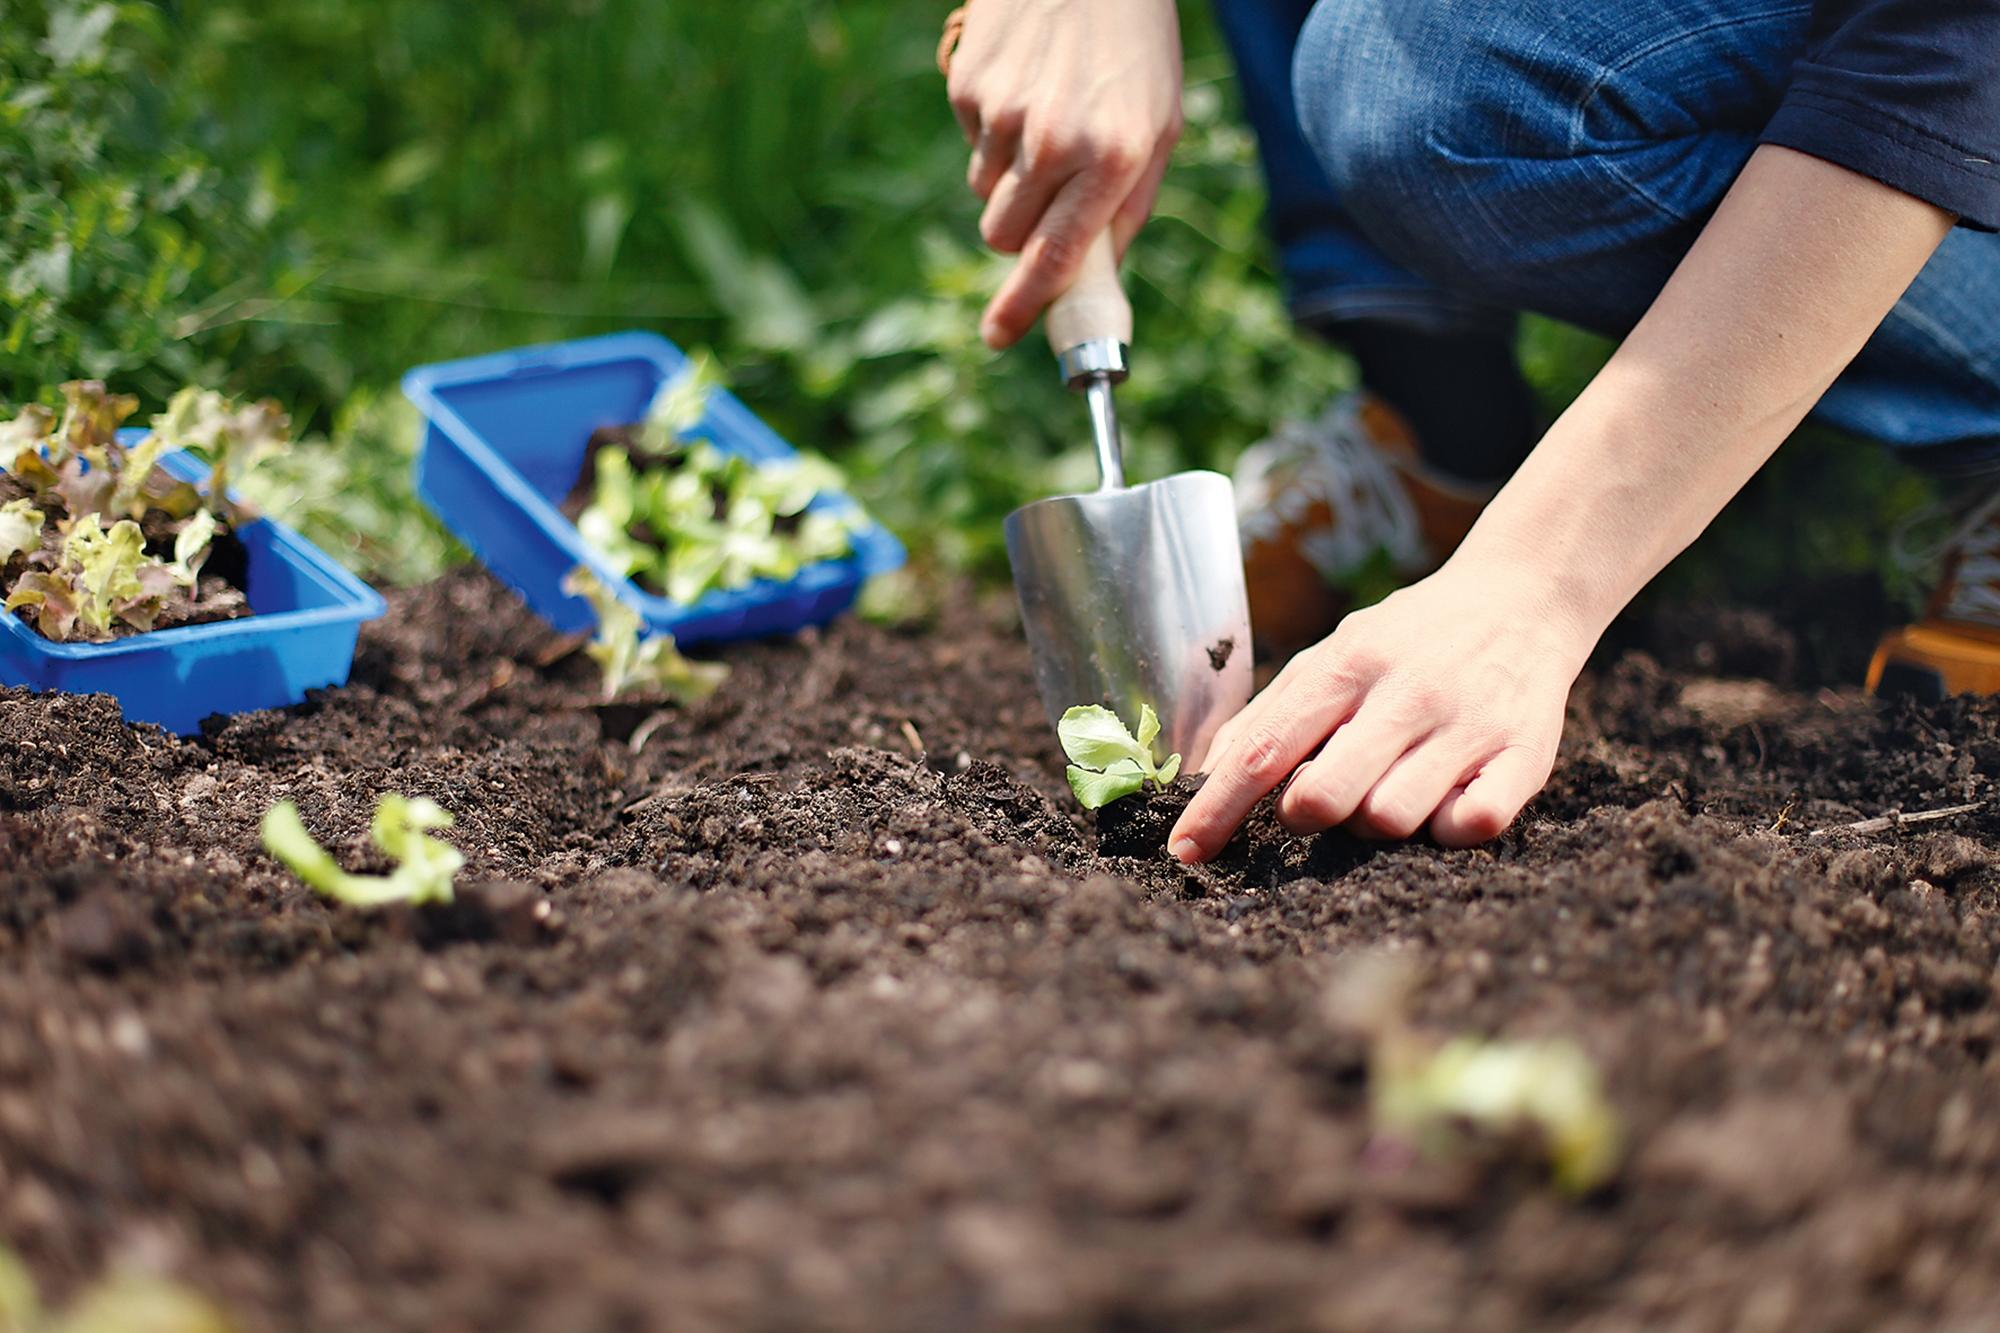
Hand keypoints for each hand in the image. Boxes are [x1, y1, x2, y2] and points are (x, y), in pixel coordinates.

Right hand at [946, 0, 1181, 348]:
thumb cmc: (1137, 48)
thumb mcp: (1160, 125)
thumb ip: (1130, 206)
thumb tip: (1096, 274)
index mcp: (1112, 158)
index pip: (1055, 257)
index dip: (1021, 306)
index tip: (997, 337)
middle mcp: (1055, 141)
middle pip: (1004, 236)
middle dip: (1018, 234)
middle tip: (1045, 195)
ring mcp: (1005, 112)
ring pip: (985, 193)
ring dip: (1008, 179)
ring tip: (1045, 119)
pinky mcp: (970, 85)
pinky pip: (971, 143)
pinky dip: (993, 132)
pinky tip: (1026, 87)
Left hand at [1169, 562, 1596, 858]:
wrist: (1523, 597)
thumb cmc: (1407, 640)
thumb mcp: (1332, 653)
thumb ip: (1270, 713)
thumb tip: (1205, 775)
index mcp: (1346, 665)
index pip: (1264, 749)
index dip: (1217, 808)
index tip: (1183, 850)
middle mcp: (1406, 693)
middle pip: (1323, 797)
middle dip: (1304, 816)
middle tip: (1320, 800)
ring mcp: (1468, 725)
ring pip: (1392, 821)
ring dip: (1377, 824)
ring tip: (1392, 786)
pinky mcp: (1526, 755)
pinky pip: (1472, 826)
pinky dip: (1449, 830)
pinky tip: (1447, 800)